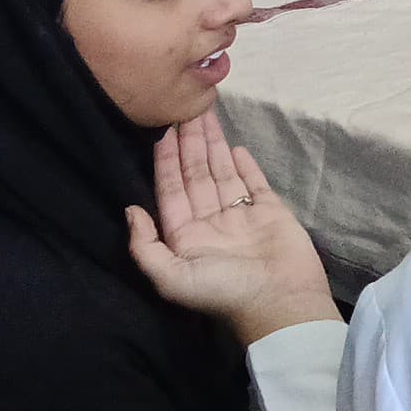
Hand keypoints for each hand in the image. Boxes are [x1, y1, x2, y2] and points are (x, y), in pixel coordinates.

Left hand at [122, 109, 338, 345]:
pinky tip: (236, 148)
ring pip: (222, 173)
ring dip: (214, 146)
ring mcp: (242, 216)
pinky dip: (245, 165)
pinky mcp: (271, 212)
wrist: (280, 300)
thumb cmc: (224, 290)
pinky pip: (254, 183)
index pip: (171, 190)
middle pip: (196, 175)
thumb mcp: (171, 277)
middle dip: (190, 143)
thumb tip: (131, 210)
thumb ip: (145, 246)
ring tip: (208, 116)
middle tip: (187, 110)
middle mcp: (211, 222)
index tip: (163, 131)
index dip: (166, 160)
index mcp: (185, 237)